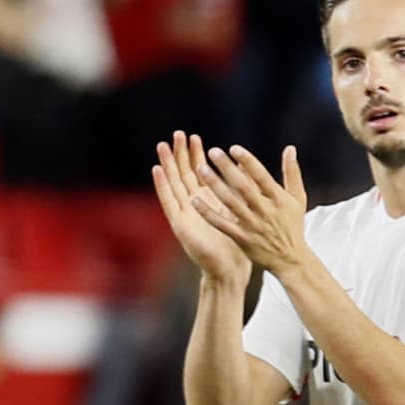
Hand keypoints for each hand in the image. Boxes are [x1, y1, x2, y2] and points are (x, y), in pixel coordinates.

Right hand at [152, 131, 250, 286]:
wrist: (231, 270)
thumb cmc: (238, 244)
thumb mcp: (240, 211)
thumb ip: (240, 188)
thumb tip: (245, 165)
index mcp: (209, 201)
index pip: (199, 172)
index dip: (196, 155)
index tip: (194, 136)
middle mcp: (194, 205)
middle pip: (184, 174)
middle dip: (180, 154)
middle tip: (177, 133)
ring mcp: (185, 214)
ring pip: (173, 184)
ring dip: (168, 165)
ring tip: (162, 146)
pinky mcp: (179, 225)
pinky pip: (169, 202)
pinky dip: (162, 186)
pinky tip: (158, 170)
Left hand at [193, 144, 308, 279]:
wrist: (290, 260)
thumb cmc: (293, 226)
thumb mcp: (298, 198)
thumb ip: (292, 173)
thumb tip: (290, 148)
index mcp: (279, 199)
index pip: (262, 177)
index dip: (248, 162)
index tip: (234, 148)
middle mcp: (265, 211)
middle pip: (243, 187)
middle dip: (228, 169)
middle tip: (213, 152)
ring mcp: (252, 225)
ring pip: (231, 203)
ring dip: (215, 185)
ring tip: (201, 168)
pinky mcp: (242, 239)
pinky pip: (222, 224)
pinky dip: (208, 213)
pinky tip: (195, 200)